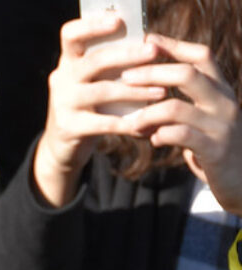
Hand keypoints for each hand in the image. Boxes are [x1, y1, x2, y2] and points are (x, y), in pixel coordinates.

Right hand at [35, 16, 164, 206]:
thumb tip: (150, 44)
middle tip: (154, 51)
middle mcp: (62, 79)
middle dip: (127, 55)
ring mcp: (62, 103)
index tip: (118, 20)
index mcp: (69, 62)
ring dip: (135, 90)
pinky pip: (103, 123)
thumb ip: (110, 65)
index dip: (92, 25)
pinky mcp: (68, 127)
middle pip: (94, 61)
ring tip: (162, 91)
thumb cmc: (90, 106)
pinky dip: (127, 123)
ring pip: (102, 91)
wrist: (63, 145)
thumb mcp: (93, 82)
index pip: (70, 35)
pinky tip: (147, 123)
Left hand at [124, 34, 241, 213]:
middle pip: (187, 74)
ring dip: (146, 113)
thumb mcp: (204, 117)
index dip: (174, 45)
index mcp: (221, 90)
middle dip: (151, 73)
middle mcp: (224, 102)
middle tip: (125, 78)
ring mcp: (221, 126)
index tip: (147, 40)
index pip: (201, 56)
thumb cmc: (214, 145)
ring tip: (131, 122)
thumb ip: (185, 100)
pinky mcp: (214, 150)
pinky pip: (180, 135)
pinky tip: (153, 140)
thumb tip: (145, 81)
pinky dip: (160, 135)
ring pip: (176, 107)